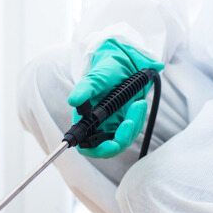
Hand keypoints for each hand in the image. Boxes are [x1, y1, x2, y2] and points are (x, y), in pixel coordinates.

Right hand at [68, 39, 163, 157]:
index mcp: (86, 120)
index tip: (111, 145)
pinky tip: (139, 103)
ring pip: (124, 139)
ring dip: (133, 124)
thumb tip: (73, 100)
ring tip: (138, 103)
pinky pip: (133, 130)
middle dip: (122, 137)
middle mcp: (98, 126)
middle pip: (109, 147)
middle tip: (129, 123)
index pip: (87, 145)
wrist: (124, 63)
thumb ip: (85, 89)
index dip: (98, 150)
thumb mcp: (96, 77)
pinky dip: (138, 119)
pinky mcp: (126, 122)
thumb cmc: (106, 70)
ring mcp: (113, 125)